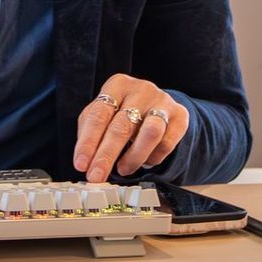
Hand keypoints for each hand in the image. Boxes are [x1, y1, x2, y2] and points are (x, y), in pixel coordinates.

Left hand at [73, 74, 188, 182]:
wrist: (158, 103)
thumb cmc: (123, 111)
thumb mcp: (103, 115)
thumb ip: (90, 135)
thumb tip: (84, 163)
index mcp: (117, 85)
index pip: (98, 115)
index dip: (88, 142)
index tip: (81, 165)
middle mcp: (141, 89)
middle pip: (122, 126)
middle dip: (106, 156)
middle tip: (97, 176)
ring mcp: (163, 101)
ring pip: (150, 133)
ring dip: (133, 158)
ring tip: (123, 170)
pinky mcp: (180, 115)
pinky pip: (167, 143)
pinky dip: (153, 157)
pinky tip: (144, 160)